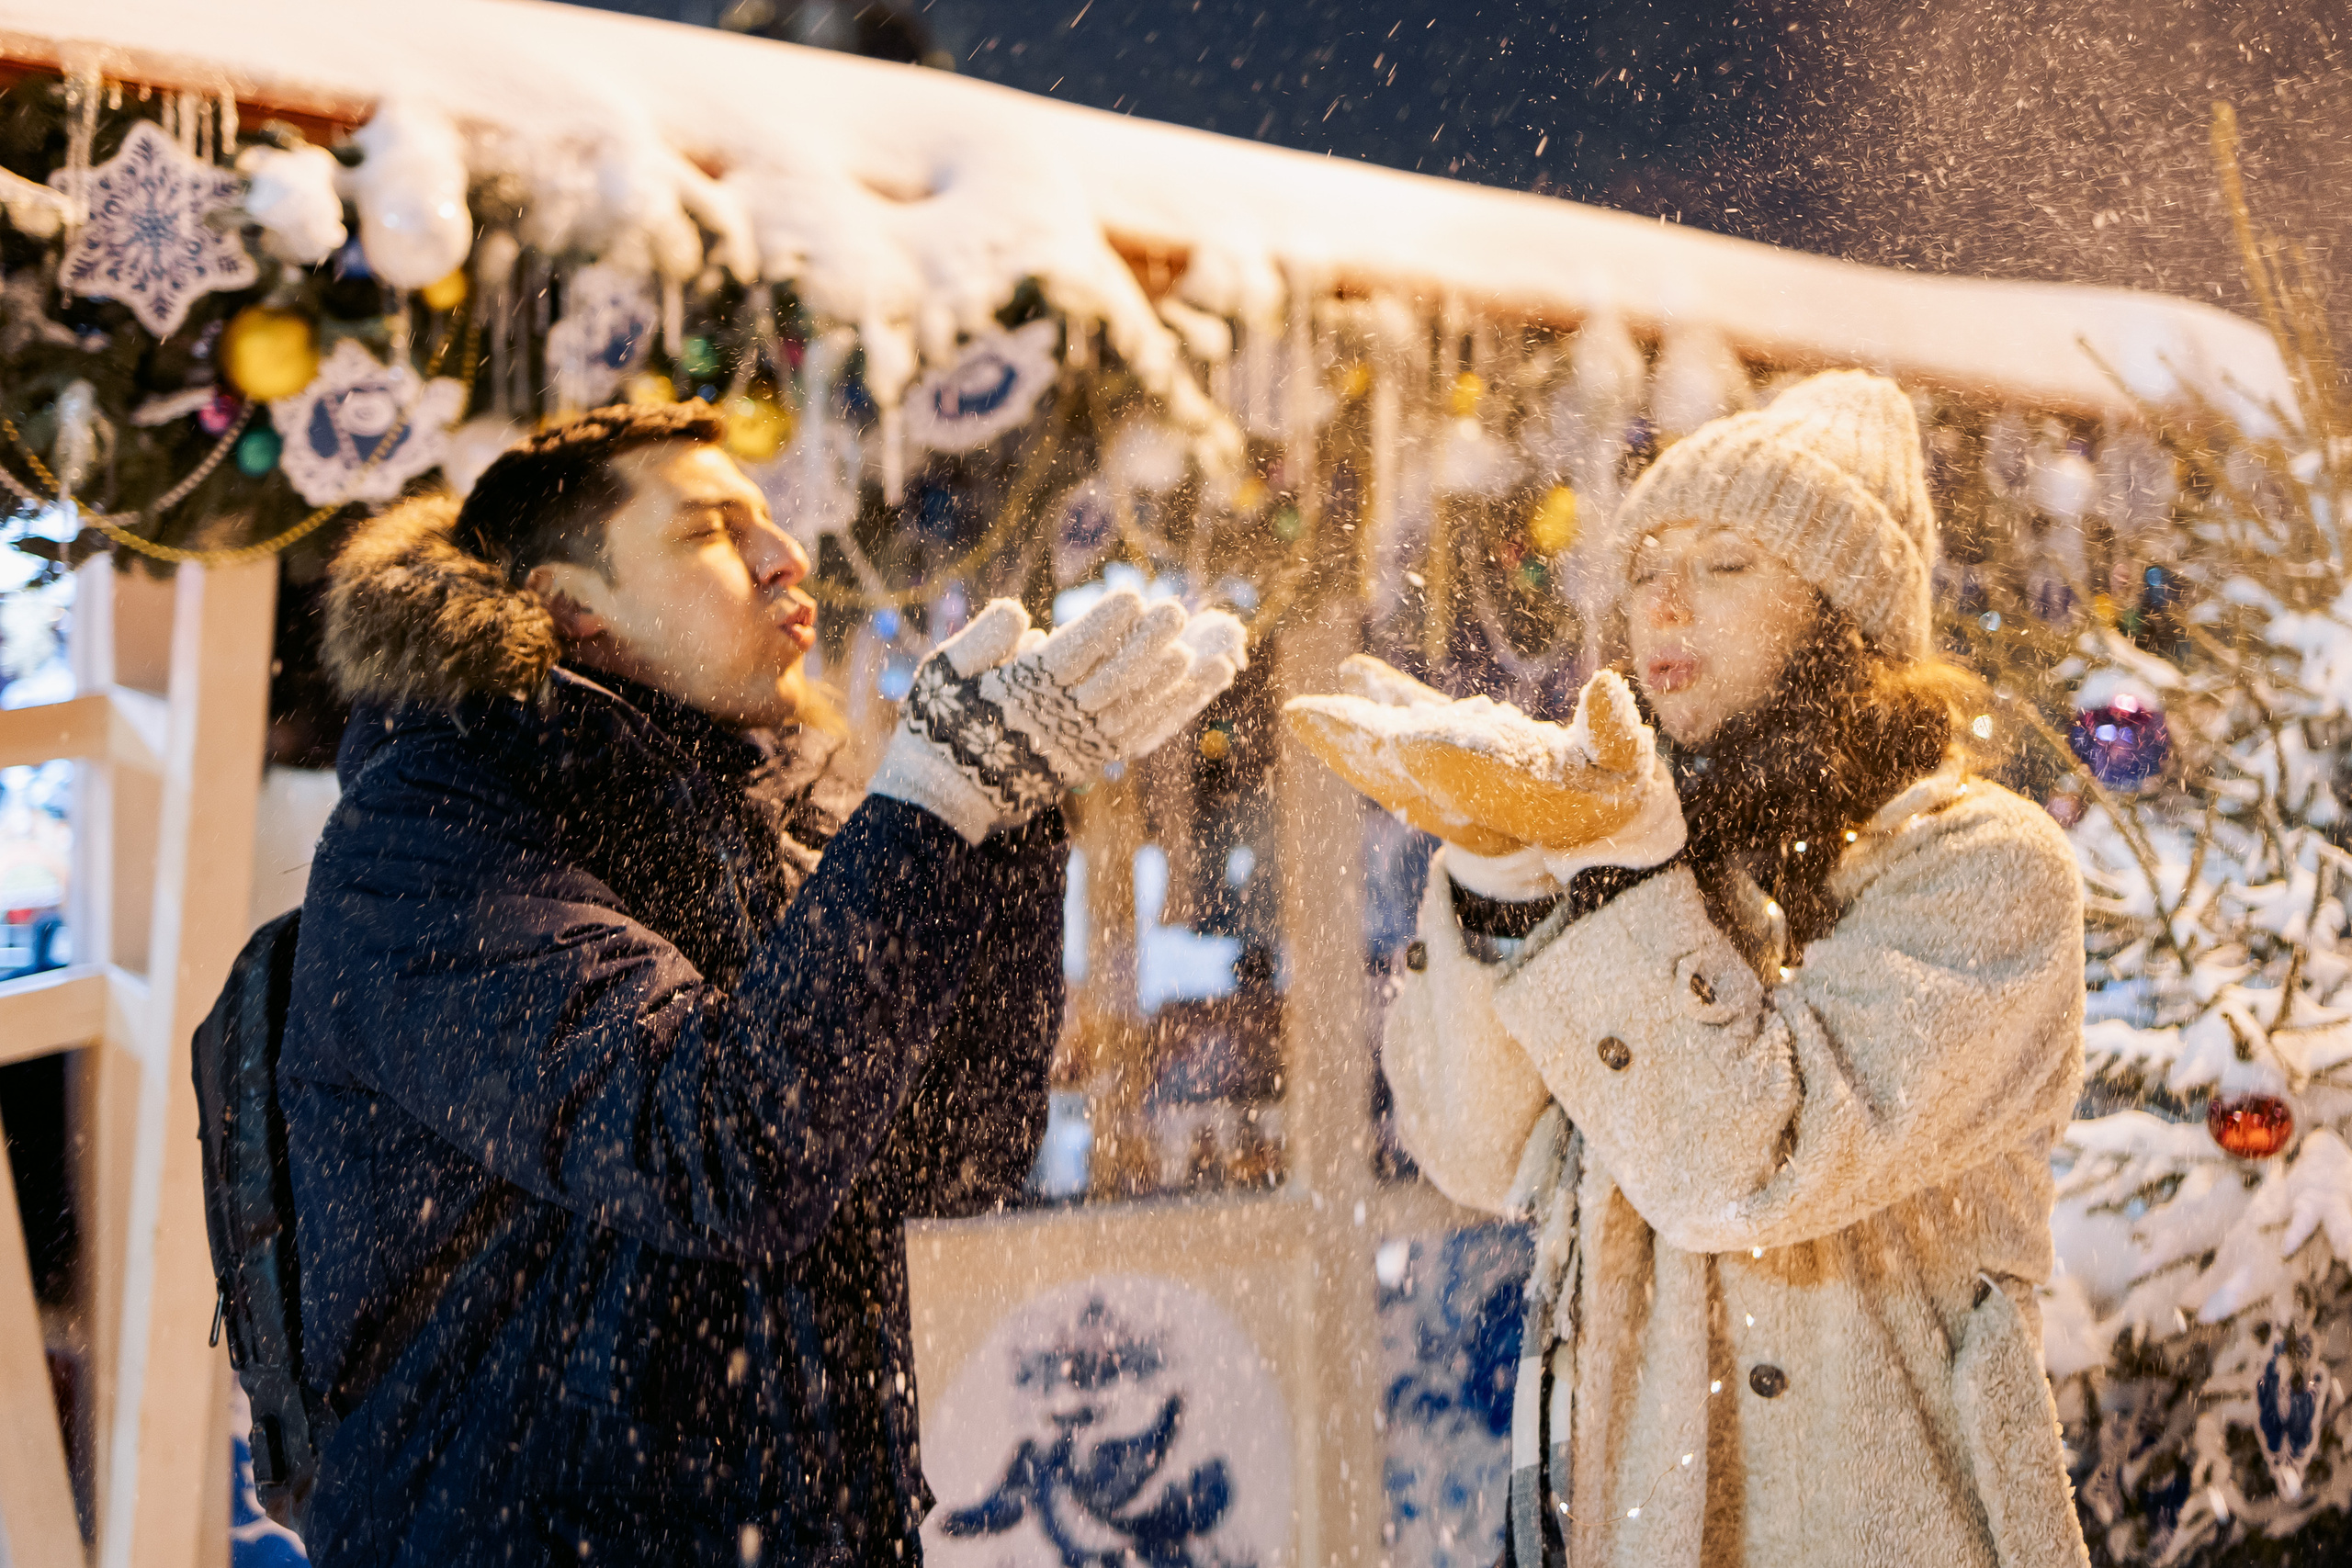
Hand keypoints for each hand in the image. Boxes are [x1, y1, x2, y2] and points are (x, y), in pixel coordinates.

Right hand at [868, 590, 1246, 841]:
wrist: (945, 796)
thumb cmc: (941, 721)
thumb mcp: (943, 673)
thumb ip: (982, 640)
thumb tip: (1026, 617)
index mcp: (1020, 693)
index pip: (1072, 656)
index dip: (1105, 627)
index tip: (1133, 596)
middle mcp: (1058, 720)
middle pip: (1113, 680)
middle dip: (1148, 646)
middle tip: (1178, 609)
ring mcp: (1080, 743)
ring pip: (1138, 708)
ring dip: (1179, 682)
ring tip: (1218, 652)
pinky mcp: (1094, 759)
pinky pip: (1143, 730)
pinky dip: (1177, 707)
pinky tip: (1205, 683)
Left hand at [1285, 657, 1685, 884]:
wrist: (1587, 818)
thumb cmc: (1610, 786)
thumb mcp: (1623, 762)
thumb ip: (1612, 730)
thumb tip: (1606, 687)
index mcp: (1513, 792)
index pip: (1472, 776)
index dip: (1440, 759)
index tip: (1403, 738)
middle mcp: (1471, 790)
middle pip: (1404, 772)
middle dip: (1356, 746)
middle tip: (1306, 719)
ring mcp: (1450, 774)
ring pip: (1389, 758)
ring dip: (1345, 735)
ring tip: (1302, 711)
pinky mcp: (1444, 750)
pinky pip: (1405, 728)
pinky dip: (1378, 702)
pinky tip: (1351, 672)